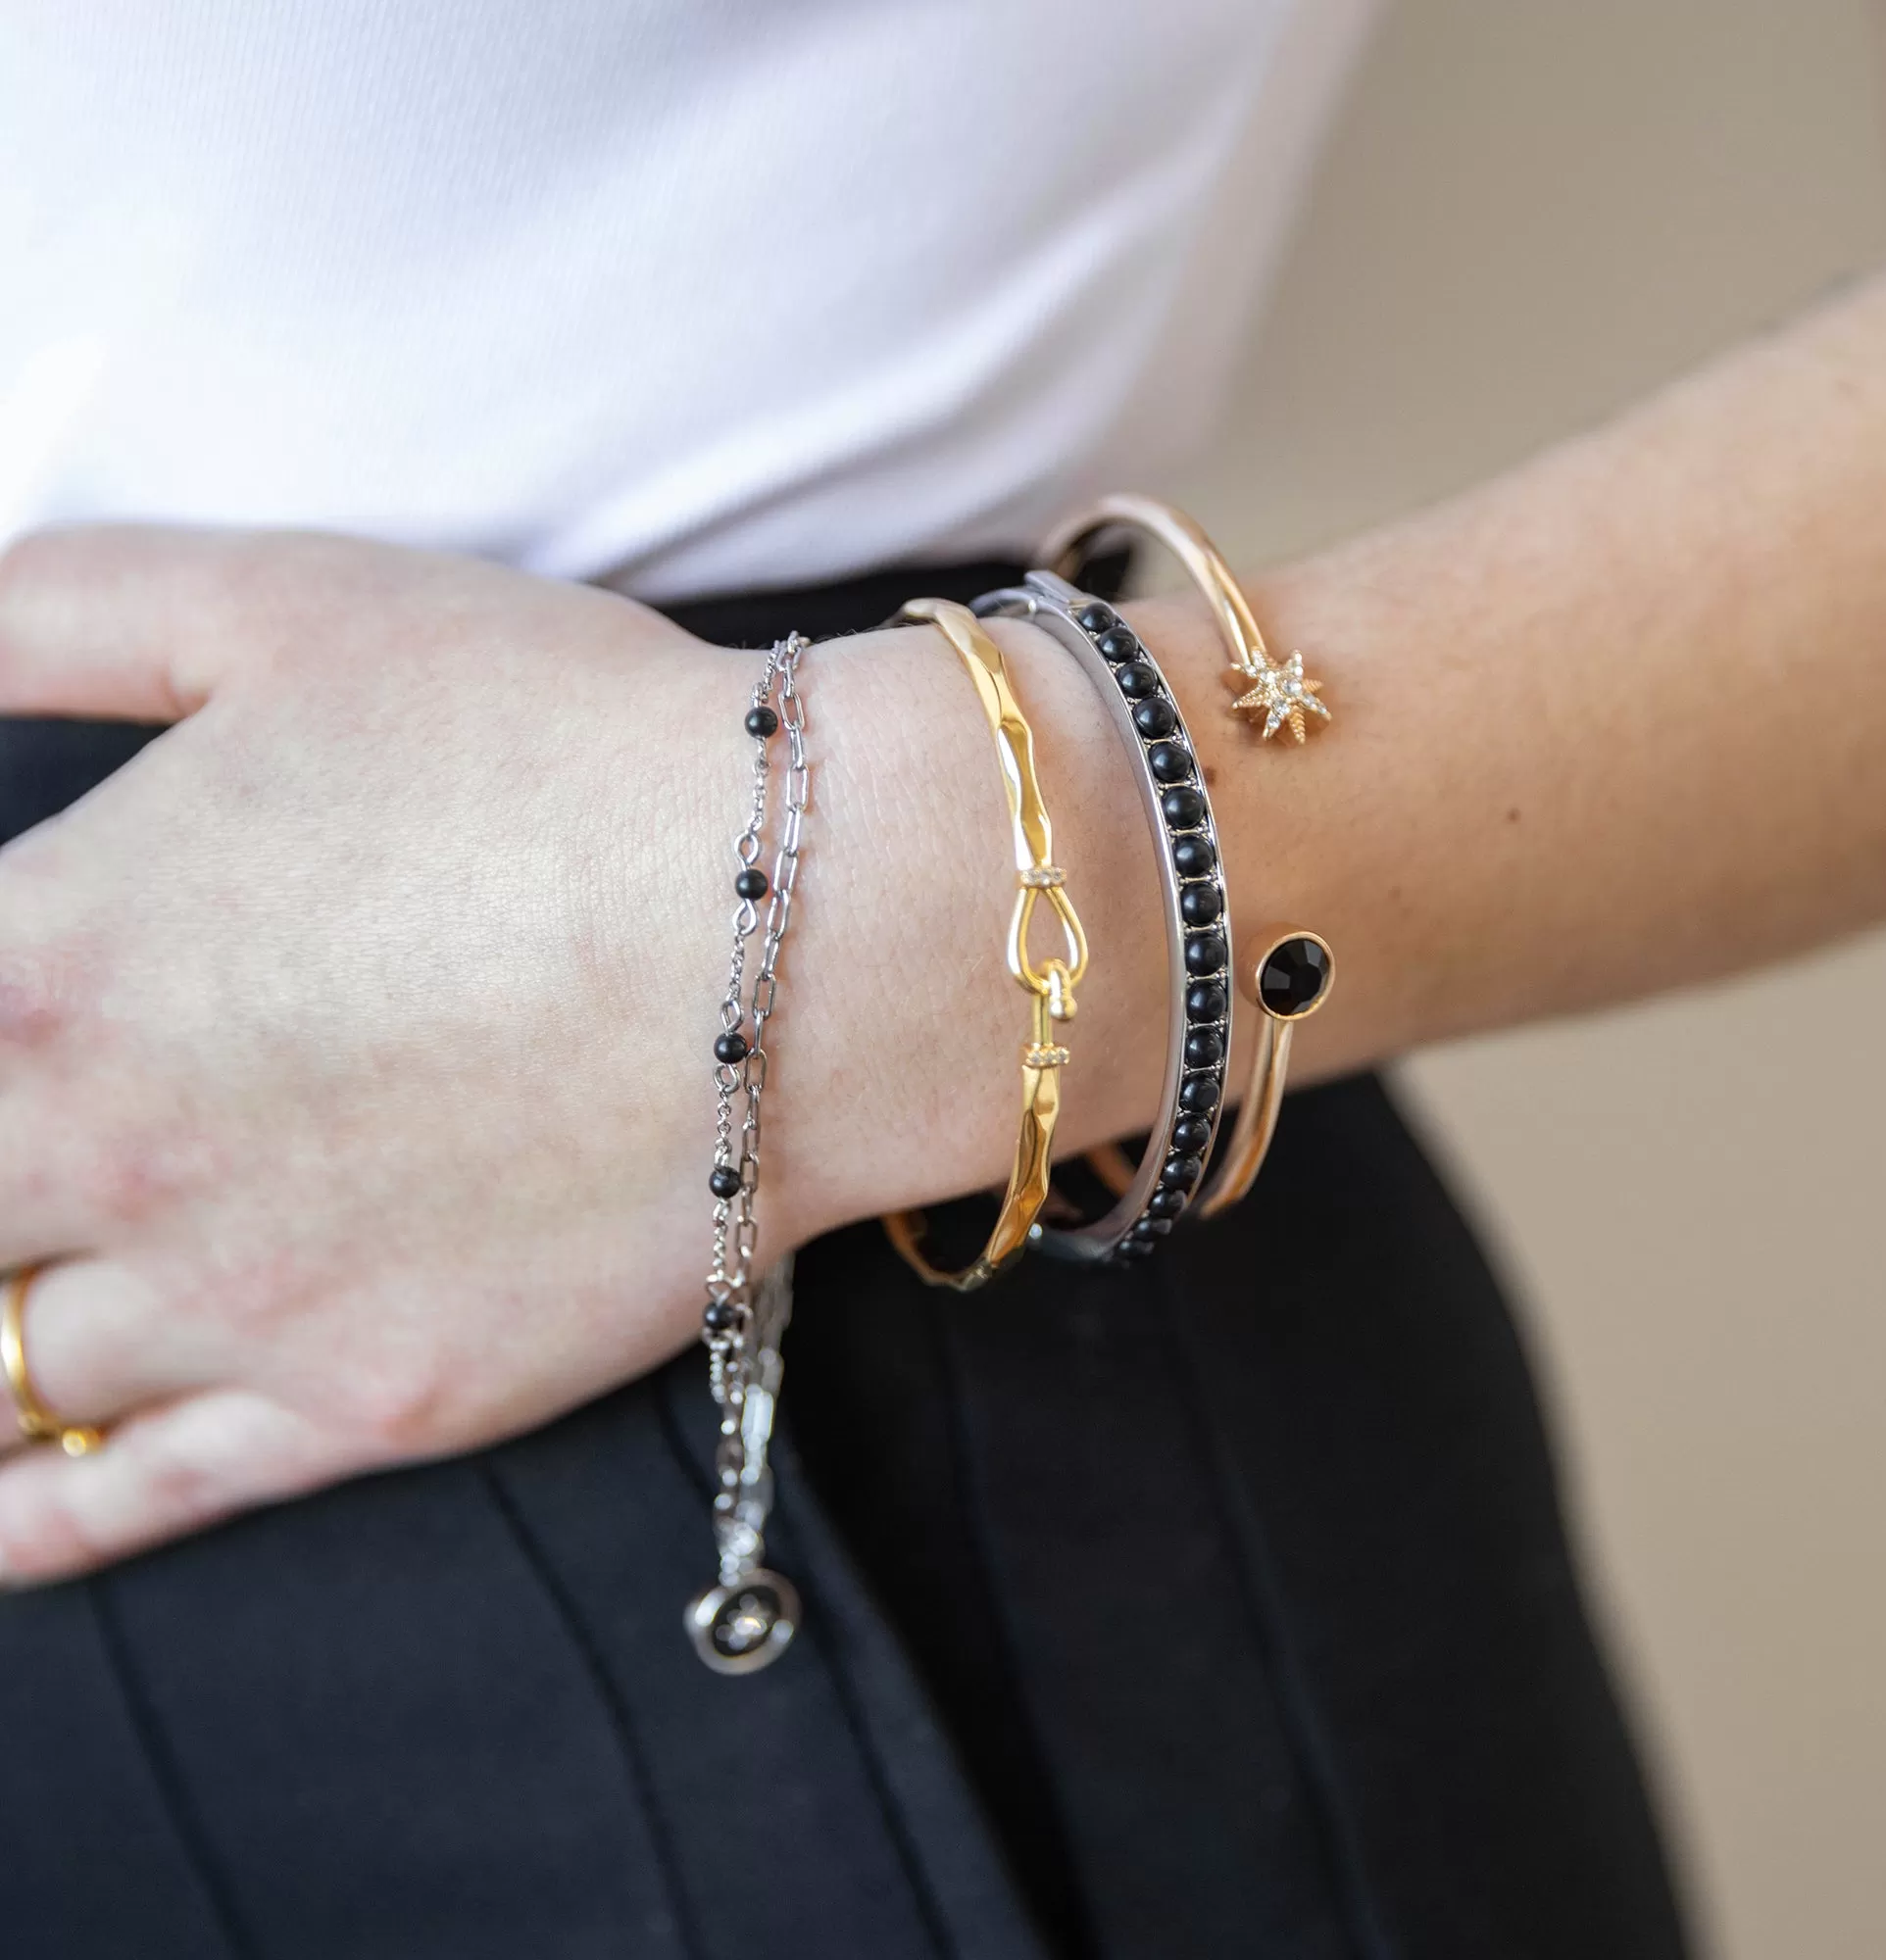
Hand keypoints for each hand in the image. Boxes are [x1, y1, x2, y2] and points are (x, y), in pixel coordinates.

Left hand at [0, 527, 777, 1580]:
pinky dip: (12, 1524)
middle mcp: (102, 1152)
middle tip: (4, 1164)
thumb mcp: (285, 607)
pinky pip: (111, 1508)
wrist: (817, 928)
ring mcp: (233, 1303)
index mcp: (47, 956)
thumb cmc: (565, 747)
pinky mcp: (363, 1403)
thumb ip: (42, 609)